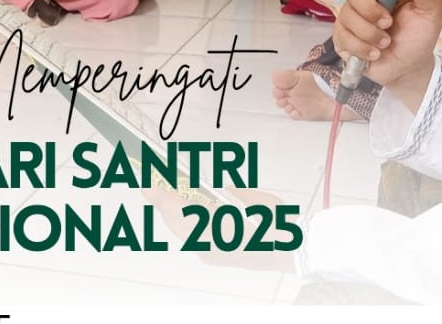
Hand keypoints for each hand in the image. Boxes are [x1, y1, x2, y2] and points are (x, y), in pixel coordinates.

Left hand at [144, 186, 294, 271]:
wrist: (293, 254)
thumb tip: (224, 188)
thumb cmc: (279, 228)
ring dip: (171, 212)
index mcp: (219, 230)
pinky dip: (182, 222)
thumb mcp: (259, 202)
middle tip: (151, 185)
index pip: (181, 213)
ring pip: (180, 230)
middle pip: (175, 222)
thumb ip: (236, 194)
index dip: (162, 198)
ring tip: (163, 194)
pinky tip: (183, 210)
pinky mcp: (212, 256)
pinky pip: (189, 236)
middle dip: (162, 203)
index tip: (148, 186)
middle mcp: (211, 245)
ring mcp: (209, 253)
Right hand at [333, 0, 441, 110]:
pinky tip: (374, 54)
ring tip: (385, 44)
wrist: (408, 68)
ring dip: (370, 34)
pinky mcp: (341, 36)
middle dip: (370, 9)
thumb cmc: (419, 37)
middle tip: (388, 23)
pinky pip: (342, 36)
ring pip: (347, 16)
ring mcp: (350, 16)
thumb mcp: (431, 13)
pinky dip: (361, 48)